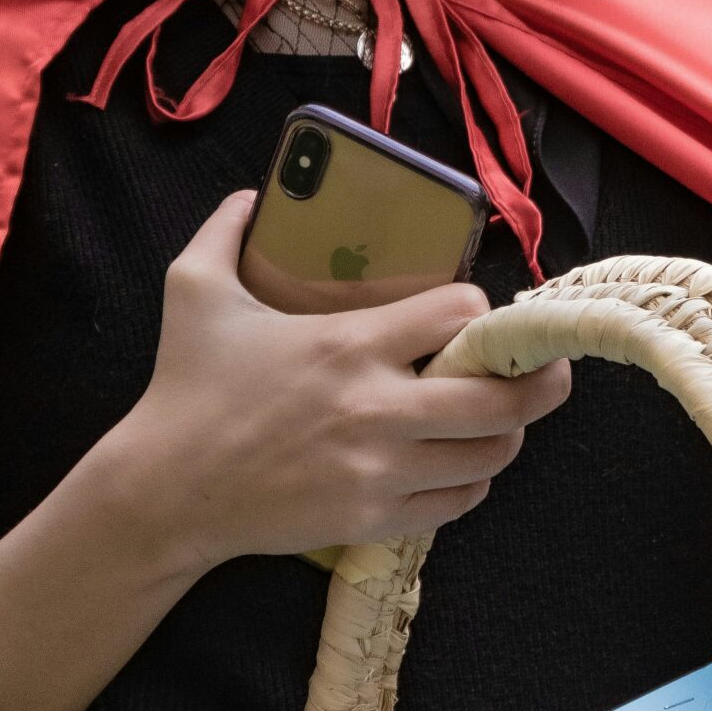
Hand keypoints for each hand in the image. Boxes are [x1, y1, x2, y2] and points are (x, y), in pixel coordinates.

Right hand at [109, 190, 572, 575]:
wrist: (163, 491)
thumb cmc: (184, 388)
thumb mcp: (193, 290)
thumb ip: (224, 229)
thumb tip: (250, 192)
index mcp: (347, 343)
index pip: (462, 313)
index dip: (477, 310)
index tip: (468, 314)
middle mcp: (374, 407)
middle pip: (504, 395)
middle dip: (541, 379)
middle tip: (548, 367)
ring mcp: (378, 469)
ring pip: (491, 452)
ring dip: (506, 431)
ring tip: (501, 415)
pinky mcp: (373, 517)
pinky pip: (458, 502)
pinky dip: (471, 481)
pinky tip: (459, 463)